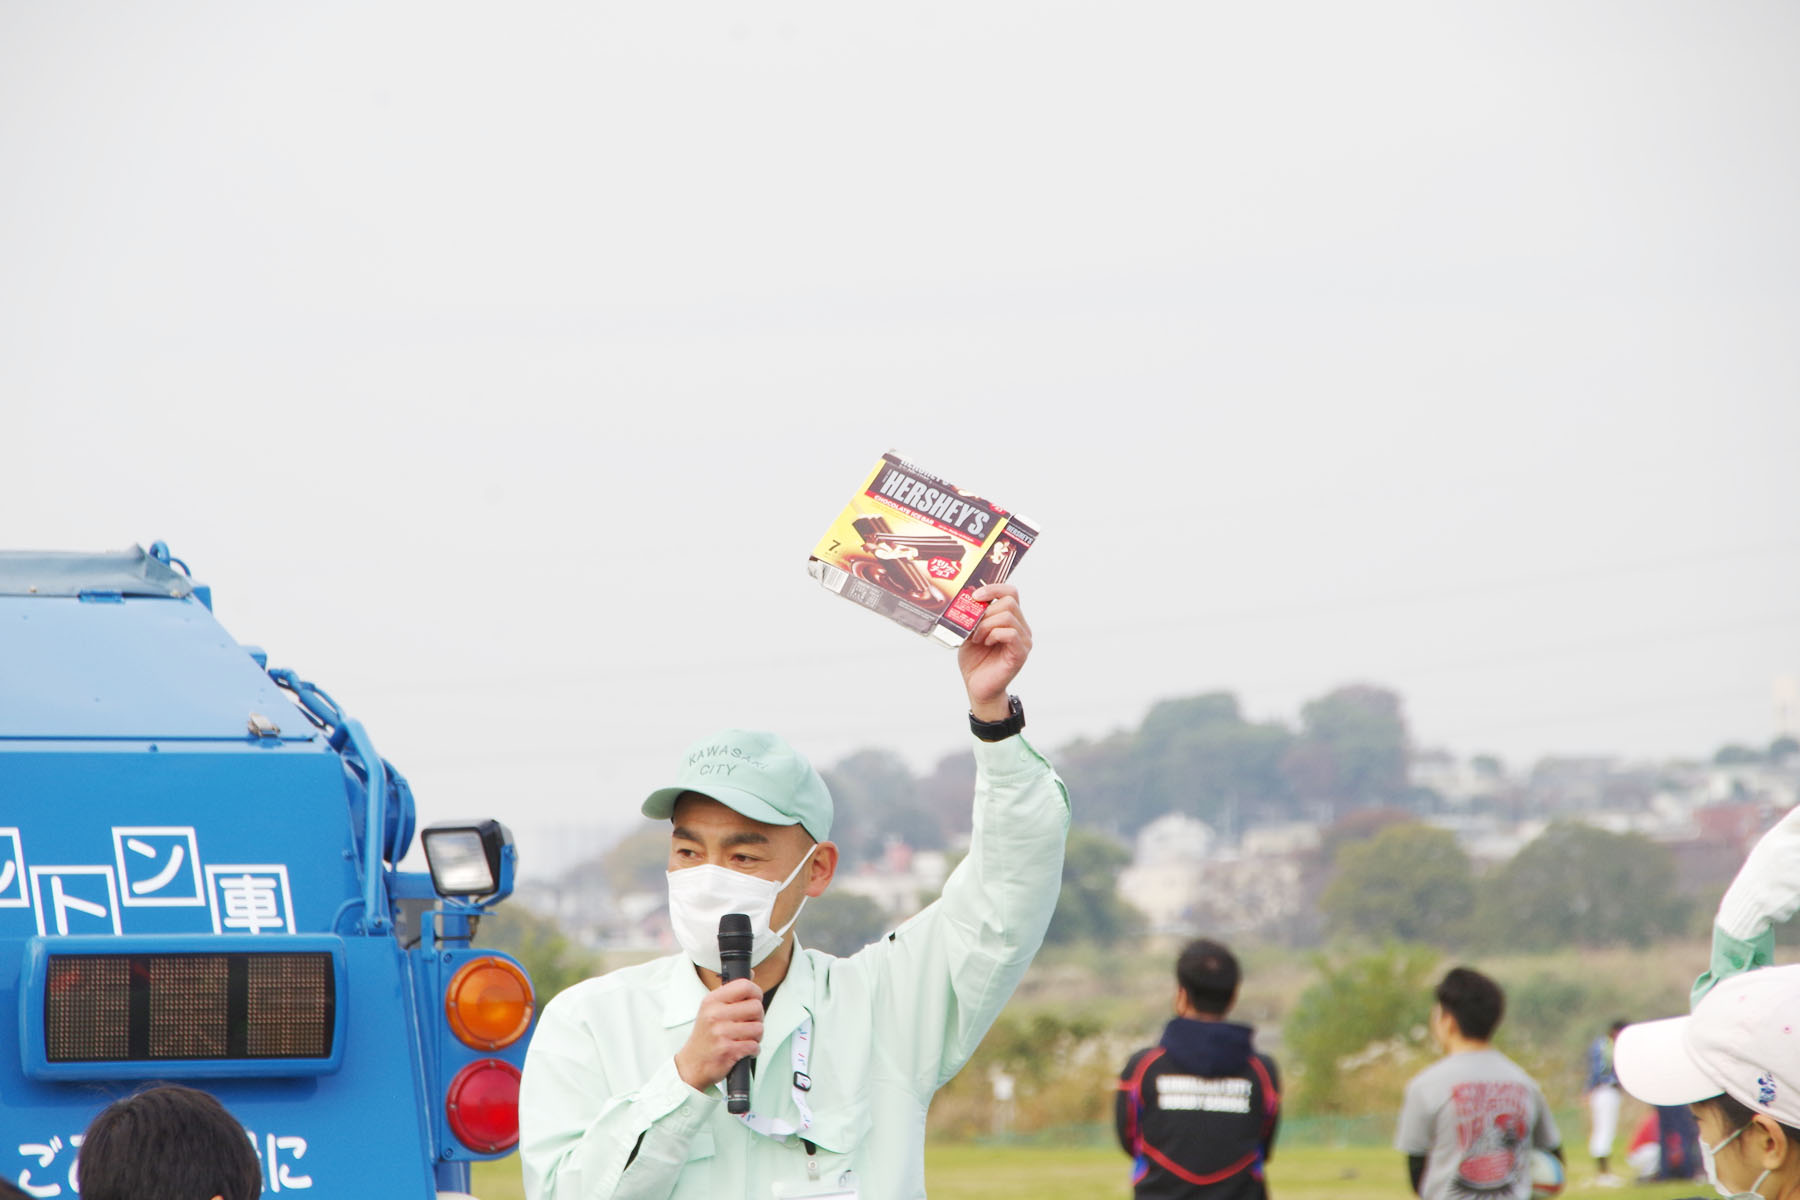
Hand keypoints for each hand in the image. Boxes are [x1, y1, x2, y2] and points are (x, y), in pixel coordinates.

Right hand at [674, 978, 762, 1092]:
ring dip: (756, 1036)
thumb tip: (751, 974)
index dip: (756, 993)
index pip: (745, 985)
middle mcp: (715, 1014)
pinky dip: (753, 1050)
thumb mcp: (711, 1009)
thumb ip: (731, 993)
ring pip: (758, 1028)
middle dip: (758, 1018)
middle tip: (749, 1024)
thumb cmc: (705, 1036)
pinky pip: (754, 1045)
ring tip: (745, 1038)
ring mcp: (721, 1032)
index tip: (754, 1001)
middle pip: (756, 1007)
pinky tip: (743, 1050)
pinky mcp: (727, 1050)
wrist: (692, 1064)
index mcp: (712, 1000)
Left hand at [958, 584, 1031, 720]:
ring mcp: (1023, 640)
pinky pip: (1010, 633)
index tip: (975, 595)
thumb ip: (973, 617)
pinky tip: (986, 643)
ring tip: (978, 638)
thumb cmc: (976, 661)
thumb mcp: (970, 633)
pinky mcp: (1020, 653)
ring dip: (987, 625)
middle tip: (974, 627)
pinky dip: (994, 634)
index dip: (994, 588)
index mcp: (1011, 619)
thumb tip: (968, 599)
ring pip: (1008, 616)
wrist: (977, 687)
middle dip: (986, 611)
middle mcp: (1021, 628)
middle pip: (1009, 601)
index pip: (1011, 592)